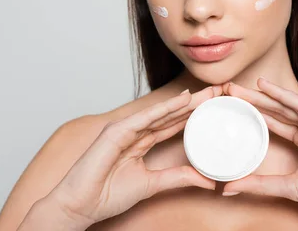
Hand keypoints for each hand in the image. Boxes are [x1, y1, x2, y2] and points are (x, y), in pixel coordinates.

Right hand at [47, 86, 222, 226]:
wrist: (80, 205)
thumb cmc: (106, 195)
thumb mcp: (151, 185)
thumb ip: (177, 178)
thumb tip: (208, 181)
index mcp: (141, 143)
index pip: (171, 125)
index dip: (192, 115)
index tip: (214, 107)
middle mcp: (134, 132)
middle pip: (169, 115)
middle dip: (193, 104)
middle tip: (217, 92)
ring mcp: (123, 130)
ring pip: (158, 113)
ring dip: (182, 103)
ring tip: (205, 93)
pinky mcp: (114, 133)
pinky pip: (142, 119)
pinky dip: (161, 110)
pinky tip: (180, 102)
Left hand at [221, 78, 297, 227]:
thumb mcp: (286, 187)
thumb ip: (258, 185)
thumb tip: (227, 188)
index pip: (274, 122)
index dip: (254, 112)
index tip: (232, 106)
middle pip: (277, 110)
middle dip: (253, 100)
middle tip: (228, 90)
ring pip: (286, 104)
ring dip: (263, 94)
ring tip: (240, 86)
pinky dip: (284, 96)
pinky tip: (266, 87)